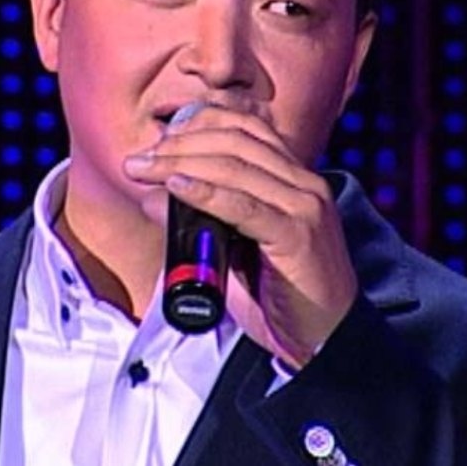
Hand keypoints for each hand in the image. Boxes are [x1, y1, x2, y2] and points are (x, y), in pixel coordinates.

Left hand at [123, 105, 356, 368]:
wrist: (327, 341)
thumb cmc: (281, 296)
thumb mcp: (236, 249)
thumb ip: (200, 221)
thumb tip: (152, 197)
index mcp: (295, 178)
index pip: (245, 128)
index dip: (197, 124)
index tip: (157, 142)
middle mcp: (304, 183)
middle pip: (234, 141)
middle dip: (179, 145)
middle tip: (138, 161)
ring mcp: (304, 207)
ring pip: (235, 166)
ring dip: (180, 163)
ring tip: (144, 171)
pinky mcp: (297, 236)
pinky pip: (244, 206)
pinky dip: (205, 193)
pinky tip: (176, 187)